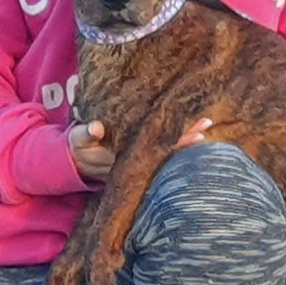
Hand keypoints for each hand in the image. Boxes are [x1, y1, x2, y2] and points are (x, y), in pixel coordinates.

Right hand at [68, 117, 214, 183]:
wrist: (77, 163)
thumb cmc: (78, 147)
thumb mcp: (78, 139)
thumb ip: (85, 133)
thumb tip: (96, 128)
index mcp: (128, 156)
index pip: (159, 147)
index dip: (178, 139)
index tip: (196, 130)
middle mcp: (139, 159)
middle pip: (169, 148)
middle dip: (188, 135)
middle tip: (207, 121)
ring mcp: (140, 157)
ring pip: (168, 148)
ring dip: (186, 136)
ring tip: (206, 125)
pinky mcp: (138, 153)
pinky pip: (161, 146)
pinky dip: (176, 137)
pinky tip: (191, 130)